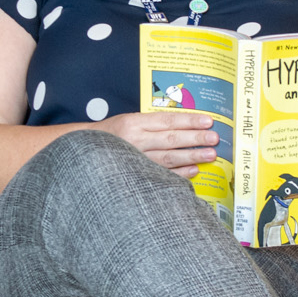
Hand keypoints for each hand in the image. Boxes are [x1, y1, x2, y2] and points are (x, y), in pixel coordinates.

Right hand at [104, 112, 219, 178]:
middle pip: (171, 139)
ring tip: (210, 155)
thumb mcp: (129, 121)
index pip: (167, 120)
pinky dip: (179, 174)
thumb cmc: (112, 135)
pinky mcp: (135, 176)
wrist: (84, 151)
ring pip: (168, 158)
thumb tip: (186, 124)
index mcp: (134, 123)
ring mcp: (135, 160)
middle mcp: (135, 141)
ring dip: (191, 157)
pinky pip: (161, 175)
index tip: (208, 121)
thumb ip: (153, 123)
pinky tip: (194, 171)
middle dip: (195, 139)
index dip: (189, 121)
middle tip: (214, 139)